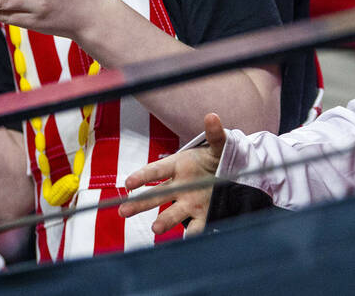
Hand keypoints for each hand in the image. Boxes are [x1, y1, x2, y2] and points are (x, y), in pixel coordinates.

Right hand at [118, 112, 227, 235]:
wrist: (231, 173)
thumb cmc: (217, 157)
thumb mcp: (218, 145)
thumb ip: (215, 135)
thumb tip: (212, 117)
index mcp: (177, 165)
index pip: (156, 171)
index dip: (142, 176)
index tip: (128, 183)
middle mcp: (178, 186)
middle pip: (156, 195)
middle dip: (139, 203)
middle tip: (123, 211)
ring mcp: (189, 202)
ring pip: (172, 213)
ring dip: (163, 221)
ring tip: (155, 229)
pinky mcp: (202, 214)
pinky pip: (196, 225)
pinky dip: (193, 232)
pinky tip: (188, 238)